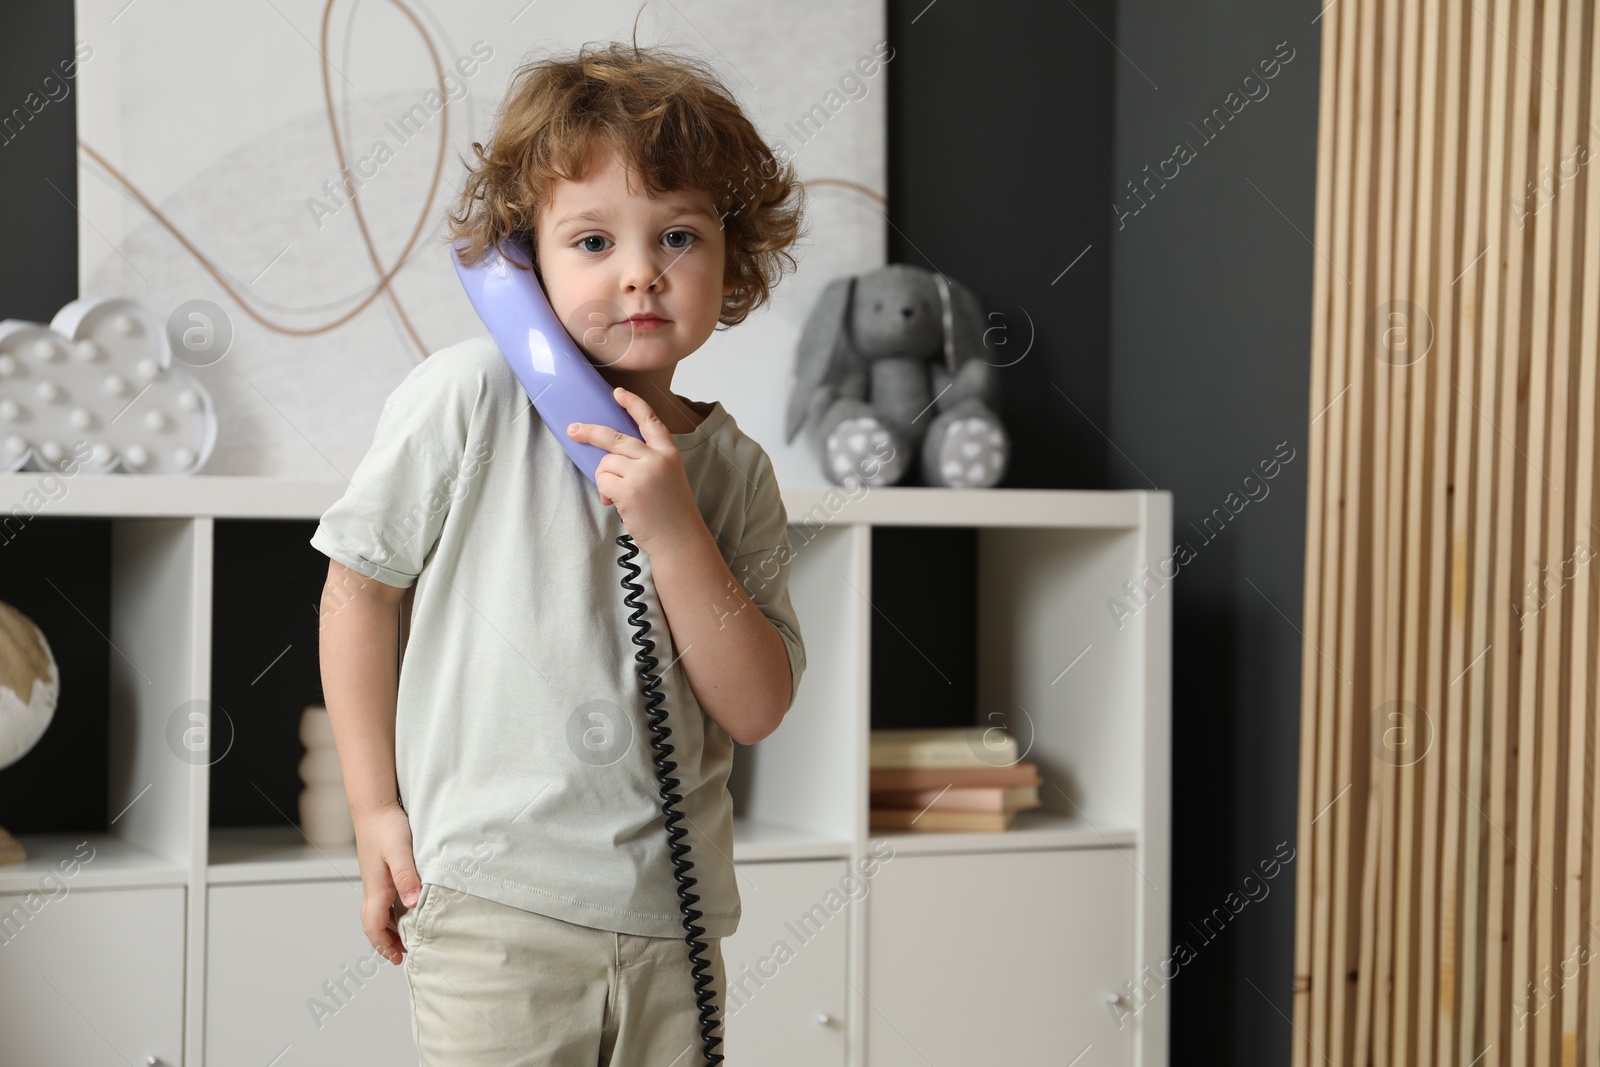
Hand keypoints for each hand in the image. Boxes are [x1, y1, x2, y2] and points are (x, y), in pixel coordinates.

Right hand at [352, 801, 422, 965]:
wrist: (376, 806)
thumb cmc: (387, 827)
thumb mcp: (400, 852)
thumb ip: (406, 877)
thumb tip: (412, 904)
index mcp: (376, 888)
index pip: (373, 926)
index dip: (383, 945)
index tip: (398, 958)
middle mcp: (373, 888)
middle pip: (374, 924)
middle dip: (386, 941)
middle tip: (404, 954)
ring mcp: (376, 880)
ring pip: (379, 912)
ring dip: (390, 927)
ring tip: (408, 937)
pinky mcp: (381, 871)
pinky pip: (385, 899)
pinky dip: (394, 911)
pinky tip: (408, 909)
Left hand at [567, 386, 704, 552]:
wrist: (680, 538)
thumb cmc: (672, 511)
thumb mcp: (667, 476)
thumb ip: (645, 461)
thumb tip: (609, 458)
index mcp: (668, 453)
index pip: (649, 421)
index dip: (633, 404)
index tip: (617, 393)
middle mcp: (656, 458)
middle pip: (614, 437)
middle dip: (590, 432)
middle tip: (574, 430)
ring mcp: (642, 473)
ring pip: (606, 463)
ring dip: (604, 479)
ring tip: (618, 495)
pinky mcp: (628, 490)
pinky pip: (602, 481)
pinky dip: (604, 492)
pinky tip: (616, 503)